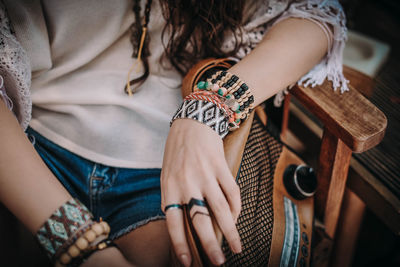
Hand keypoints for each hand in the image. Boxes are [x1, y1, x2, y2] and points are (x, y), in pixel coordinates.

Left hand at [161, 119, 241, 265]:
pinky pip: (232, 192)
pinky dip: (236, 208)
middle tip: (219, 262)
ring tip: (237, 247)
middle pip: (200, 220)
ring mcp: (205, 174)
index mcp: (169, 186)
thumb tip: (182, 225)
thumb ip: (172, 197)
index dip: (180, 244)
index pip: (173, 222)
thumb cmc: (178, 151)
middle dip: (210, 245)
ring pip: (220, 209)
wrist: (192, 121)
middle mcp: (186, 182)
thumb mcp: (166, 174)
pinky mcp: (220, 166)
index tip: (187, 263)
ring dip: (230, 231)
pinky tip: (236, 218)